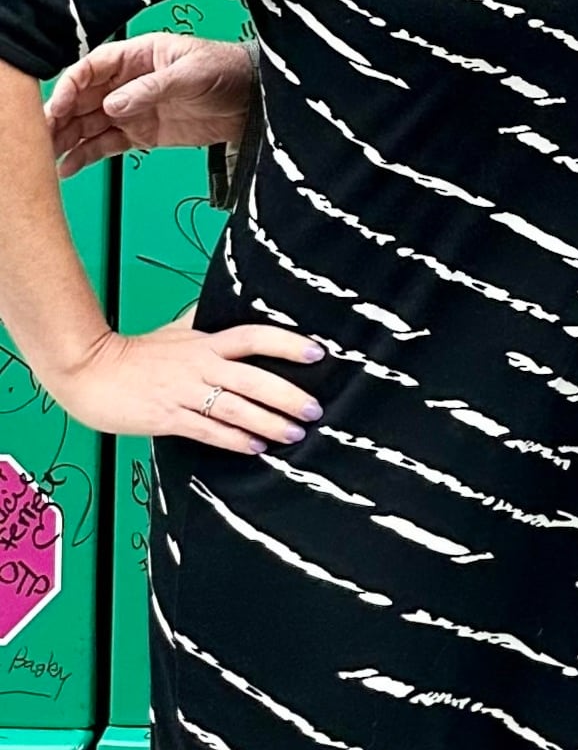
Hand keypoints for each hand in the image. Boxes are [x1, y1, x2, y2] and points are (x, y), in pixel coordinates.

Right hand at [44, 34, 257, 177]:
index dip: (70, 86)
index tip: (57, 106)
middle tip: (43, 136)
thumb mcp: (192, 73)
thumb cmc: (229, 70)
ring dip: (67, 138)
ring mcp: (133, 109)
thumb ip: (152, 88)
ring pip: (89, 124)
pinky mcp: (142, 134)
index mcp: (137, 57)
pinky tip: (69, 166)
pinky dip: (87, 154)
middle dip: (59, 116)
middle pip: (82, 98)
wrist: (257, 100)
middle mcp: (128, 83)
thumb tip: (114, 104)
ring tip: (48, 156)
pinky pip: (107, 144)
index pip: (91, 68)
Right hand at [47, 310, 323, 454]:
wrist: (88, 371)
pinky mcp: (167, 417)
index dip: (287, 343)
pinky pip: (208, 431)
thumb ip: (205, 322)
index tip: (317, 352)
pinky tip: (255, 447)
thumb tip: (232, 301)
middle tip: (314, 409)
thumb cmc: (134, 352)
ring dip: (268, 423)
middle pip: (253, 379)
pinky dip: (234, 440)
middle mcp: (200, 366)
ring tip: (294, 434)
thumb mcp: (175, 329)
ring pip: (235, 409)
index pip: (254, 337)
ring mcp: (184, 392)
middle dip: (288, 395)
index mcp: (205, 342)